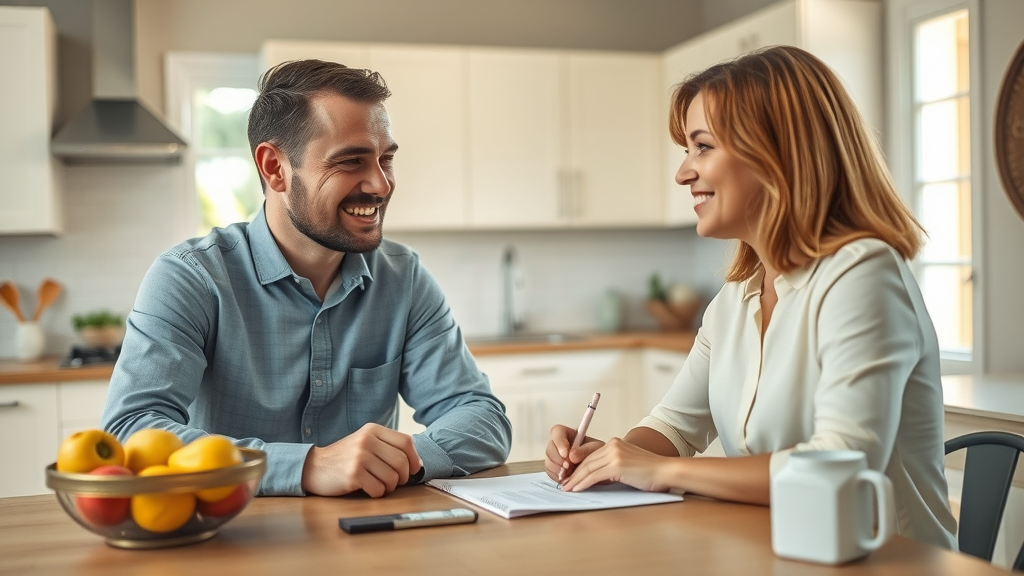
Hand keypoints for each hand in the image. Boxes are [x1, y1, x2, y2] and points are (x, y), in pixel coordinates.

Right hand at [301, 423, 421, 497]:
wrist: (313, 467)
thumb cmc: (344, 458)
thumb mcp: (364, 442)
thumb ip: (387, 447)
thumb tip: (416, 463)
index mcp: (372, 430)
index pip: (406, 442)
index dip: (414, 458)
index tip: (413, 469)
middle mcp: (366, 440)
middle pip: (401, 461)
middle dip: (403, 476)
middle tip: (395, 481)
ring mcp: (359, 457)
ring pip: (392, 478)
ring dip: (390, 487)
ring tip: (379, 485)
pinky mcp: (353, 474)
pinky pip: (379, 489)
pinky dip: (378, 493)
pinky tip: (368, 489)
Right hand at [544, 424, 604, 482]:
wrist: (599, 467)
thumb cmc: (597, 454)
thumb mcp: (596, 448)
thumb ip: (585, 450)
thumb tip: (571, 456)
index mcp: (567, 434)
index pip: (557, 432)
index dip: (559, 442)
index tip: (566, 453)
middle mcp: (559, 445)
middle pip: (550, 448)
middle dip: (557, 459)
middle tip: (567, 467)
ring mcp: (555, 457)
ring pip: (548, 461)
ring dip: (557, 469)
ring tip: (568, 474)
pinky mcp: (554, 469)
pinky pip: (550, 472)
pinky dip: (556, 476)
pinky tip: (565, 479)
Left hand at [559, 437, 673, 492]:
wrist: (665, 471)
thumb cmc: (650, 473)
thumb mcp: (628, 464)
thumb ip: (613, 467)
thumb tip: (596, 478)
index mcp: (615, 443)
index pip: (591, 456)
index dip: (579, 468)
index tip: (571, 477)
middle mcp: (613, 445)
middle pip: (587, 461)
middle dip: (574, 474)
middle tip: (564, 484)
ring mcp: (614, 454)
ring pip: (588, 468)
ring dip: (575, 480)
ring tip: (567, 489)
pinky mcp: (616, 465)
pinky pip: (594, 475)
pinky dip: (583, 483)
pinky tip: (577, 489)